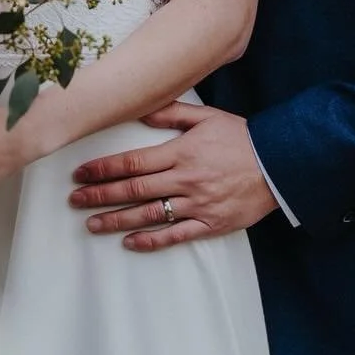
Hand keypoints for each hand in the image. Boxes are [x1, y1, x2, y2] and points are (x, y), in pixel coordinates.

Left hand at [68, 101, 276, 249]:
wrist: (279, 164)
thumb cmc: (241, 137)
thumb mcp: (207, 117)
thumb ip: (172, 113)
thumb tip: (140, 112)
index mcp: (181, 152)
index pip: (133, 163)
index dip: (103, 169)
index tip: (80, 174)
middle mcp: (185, 179)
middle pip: (134, 190)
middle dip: (100, 195)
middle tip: (75, 201)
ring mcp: (197, 204)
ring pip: (149, 215)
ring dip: (117, 220)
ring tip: (92, 224)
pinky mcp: (211, 223)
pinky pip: (176, 235)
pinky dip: (151, 241)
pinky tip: (130, 243)